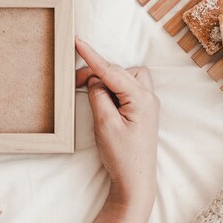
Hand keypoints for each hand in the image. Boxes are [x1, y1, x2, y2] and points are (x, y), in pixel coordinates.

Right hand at [75, 38, 159, 206]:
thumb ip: (99, 96)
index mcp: (141, 99)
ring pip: (124, 77)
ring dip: (107, 81)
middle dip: (95, 74)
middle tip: (73, 84)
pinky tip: (102, 101)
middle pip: (118, 72)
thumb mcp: (105, 125)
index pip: (112, 71)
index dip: (92, 56)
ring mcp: (147, 104)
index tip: (77, 41)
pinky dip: (112, 90)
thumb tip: (96, 81)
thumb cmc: (122, 156)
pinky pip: (126, 89)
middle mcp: (148, 97)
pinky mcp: (142, 111)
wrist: (135, 181)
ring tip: (90, 95)